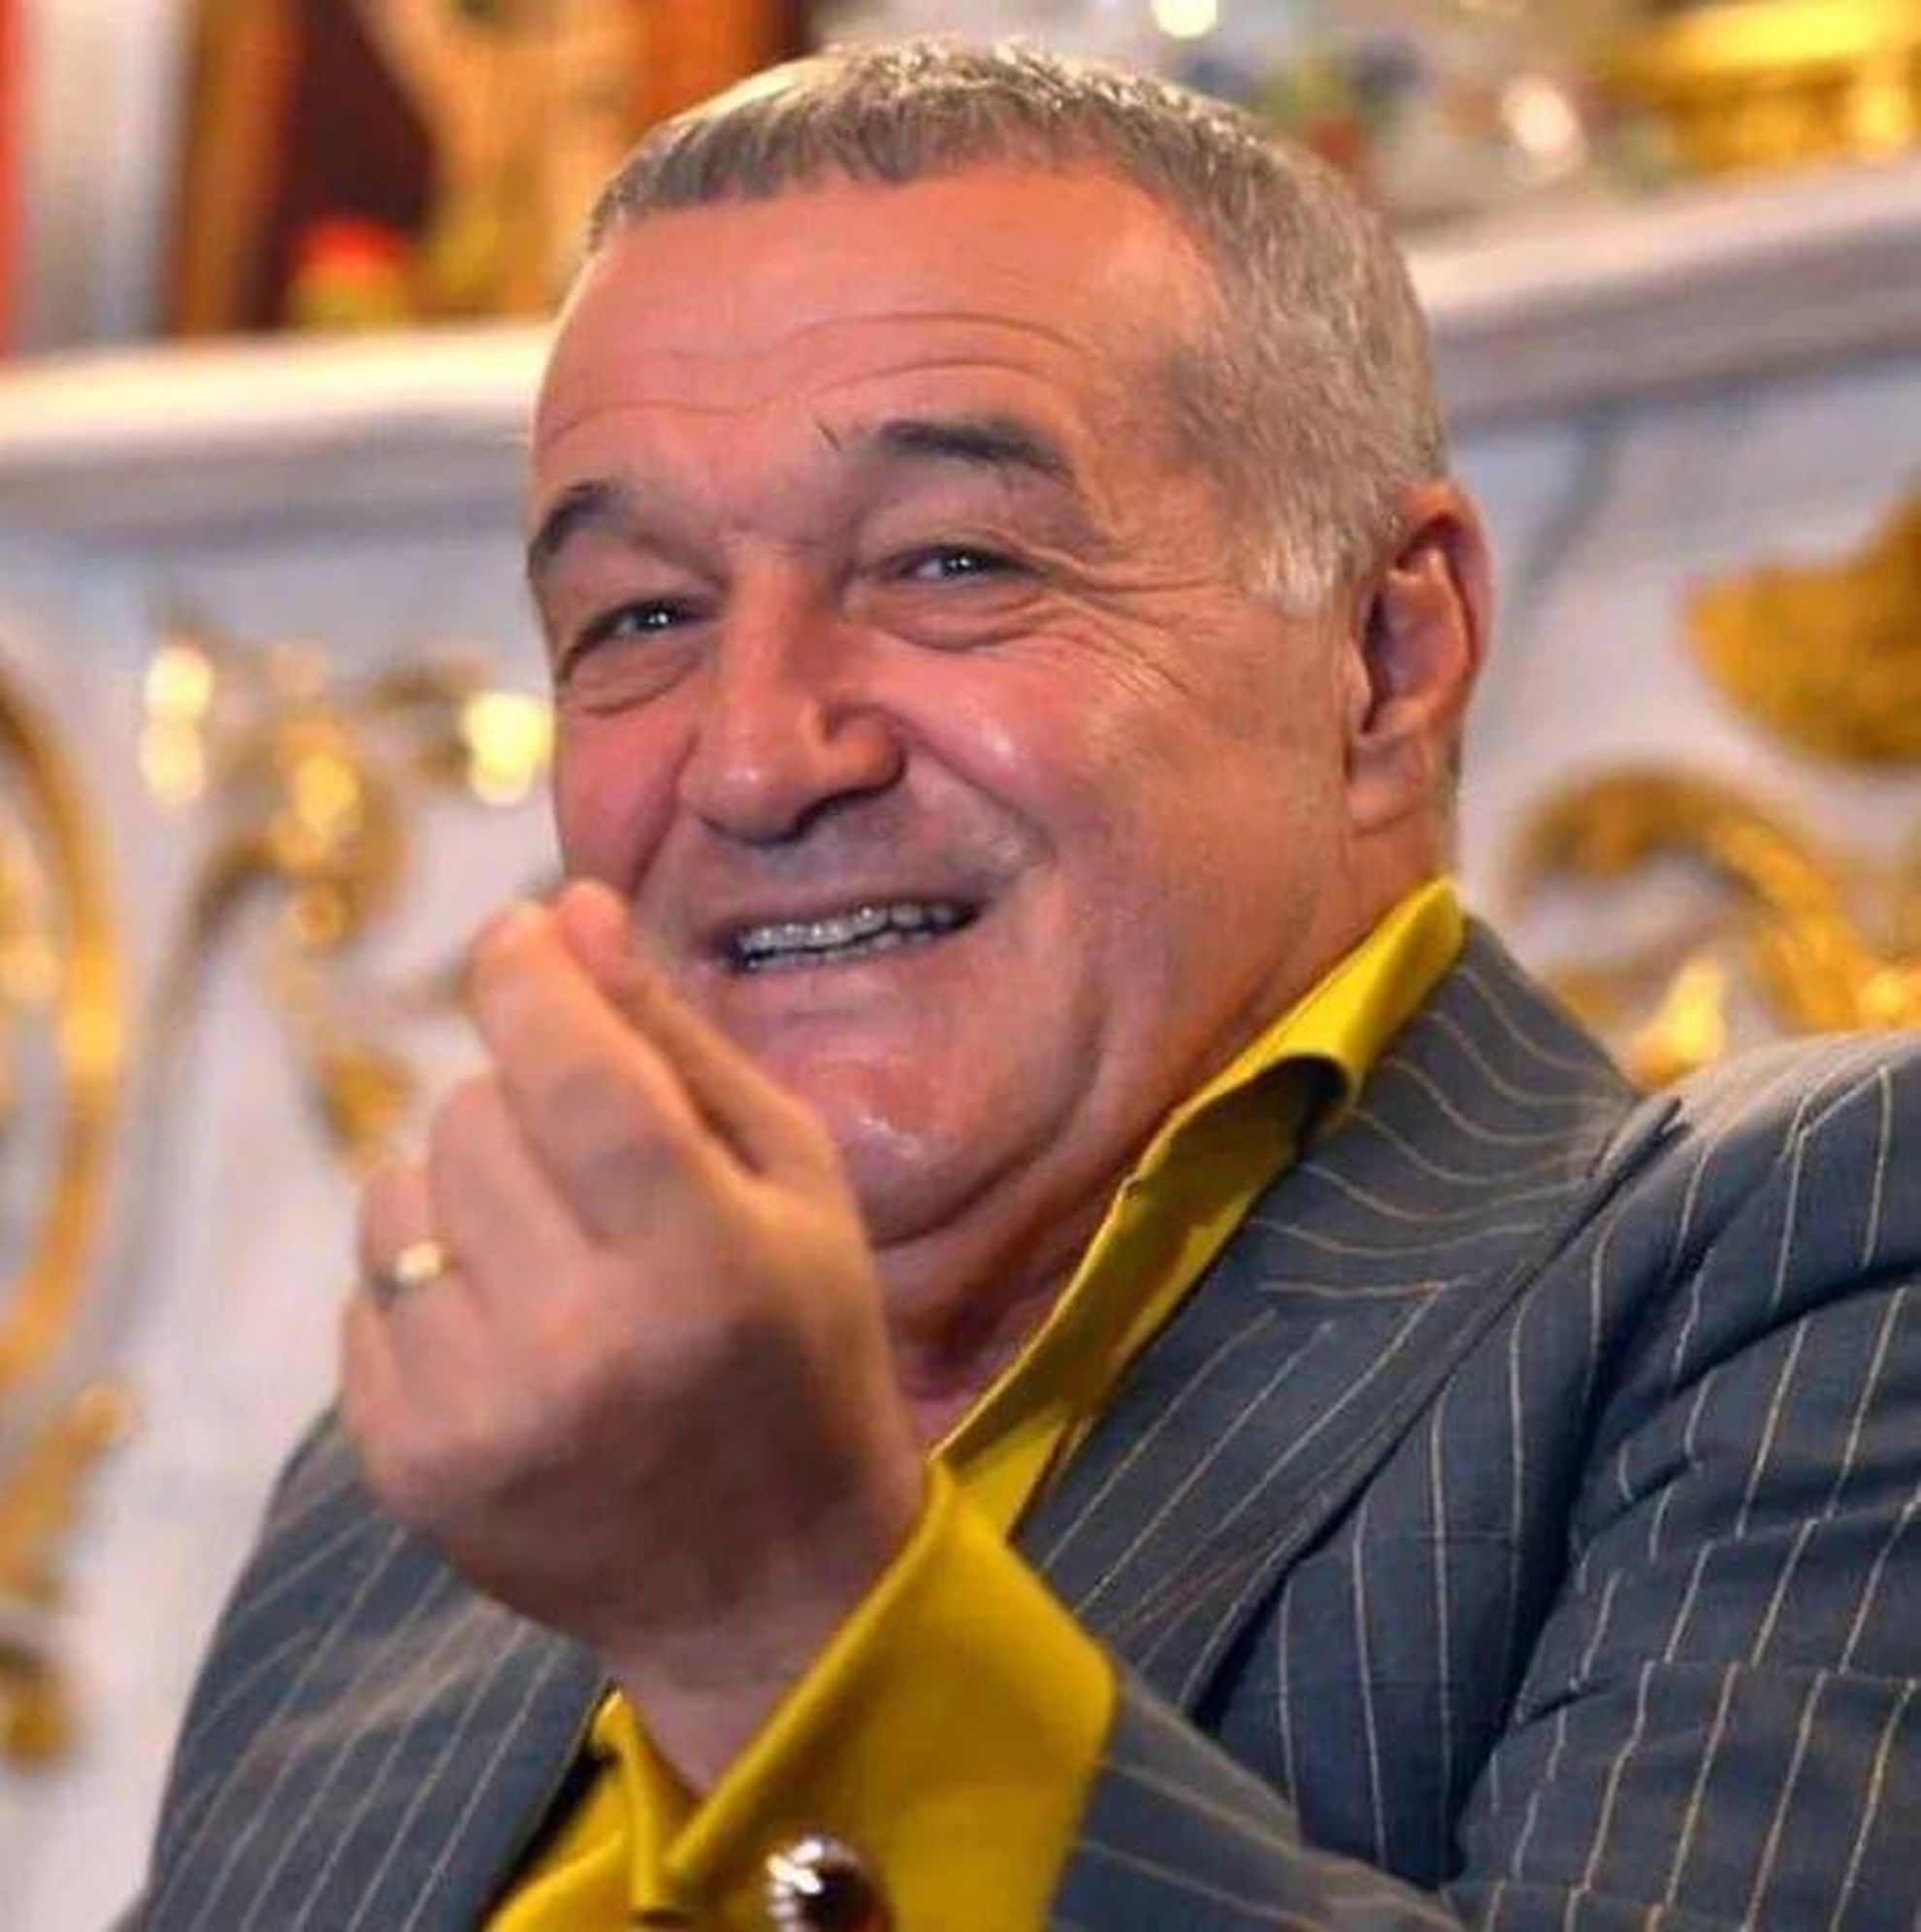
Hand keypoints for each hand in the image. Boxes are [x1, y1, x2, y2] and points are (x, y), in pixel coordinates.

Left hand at [340, 881, 925, 1784]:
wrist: (768, 1583)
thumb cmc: (805, 1349)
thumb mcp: (796, 1181)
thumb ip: (679, 1040)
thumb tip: (567, 909)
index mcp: (703, 1264)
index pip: (568, 1069)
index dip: (526, 974)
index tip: (518, 934)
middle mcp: (579, 1347)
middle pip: (473, 1117)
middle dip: (523, 1097)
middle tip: (592, 1160)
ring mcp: (478, 1419)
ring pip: (396, 1194)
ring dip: (463, 1186)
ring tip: (550, 1246)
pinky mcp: (406, 1469)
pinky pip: (363, 1291)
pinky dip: (426, 1276)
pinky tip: (510, 1324)